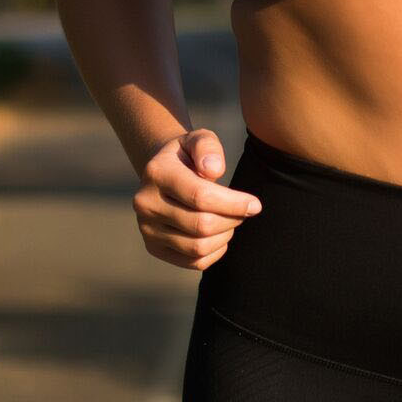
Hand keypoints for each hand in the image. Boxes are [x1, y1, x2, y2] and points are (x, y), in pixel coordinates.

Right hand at [132, 128, 262, 269]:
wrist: (163, 173)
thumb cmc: (188, 156)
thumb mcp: (199, 139)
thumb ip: (208, 147)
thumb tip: (213, 170)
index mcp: (157, 173)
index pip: (200, 196)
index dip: (233, 203)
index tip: (255, 204)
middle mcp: (146, 204)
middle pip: (201, 225)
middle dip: (232, 219)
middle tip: (245, 210)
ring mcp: (147, 229)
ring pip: (198, 247)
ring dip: (225, 236)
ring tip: (232, 219)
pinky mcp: (153, 247)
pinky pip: (192, 262)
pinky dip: (215, 252)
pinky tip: (221, 235)